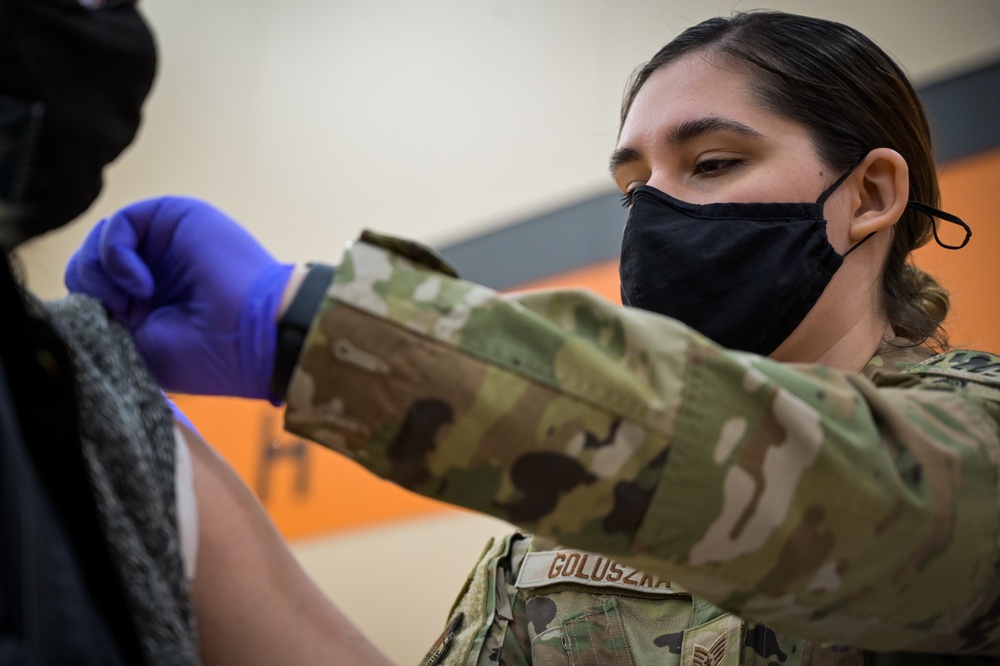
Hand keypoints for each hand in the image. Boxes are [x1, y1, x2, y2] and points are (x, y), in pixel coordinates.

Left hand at [65, 196, 293, 400]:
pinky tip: (141, 283)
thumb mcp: (137, 343)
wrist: (251, 339)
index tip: (115, 328)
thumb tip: (79, 289)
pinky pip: (118, 224)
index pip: (91, 284)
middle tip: (123, 314)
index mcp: (149, 297)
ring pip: (99, 240)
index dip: (89, 303)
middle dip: (92, 287)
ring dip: (104, 274)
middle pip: (89, 259)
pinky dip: (117, 255)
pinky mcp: (175, 216)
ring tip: (135, 301)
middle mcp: (157, 264)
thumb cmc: (204, 354)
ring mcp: (166, 239)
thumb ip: (103, 313)